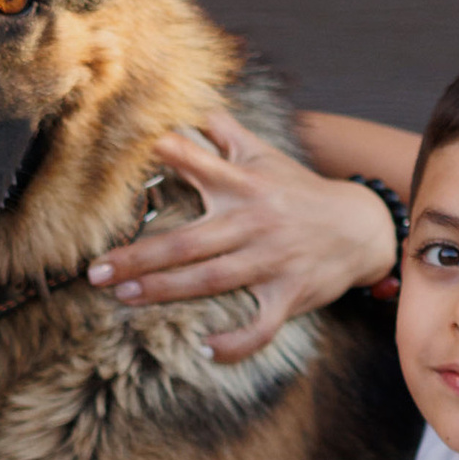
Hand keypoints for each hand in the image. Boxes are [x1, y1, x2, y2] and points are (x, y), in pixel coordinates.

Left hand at [90, 105, 400, 364]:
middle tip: (97, 271)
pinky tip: (207, 350)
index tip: (149, 147)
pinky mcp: (290, 296)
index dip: (180, 154)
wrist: (361, 227)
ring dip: (166, 292)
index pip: (207, 166)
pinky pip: (260, 327)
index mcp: (247, 186)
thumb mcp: (268, 157)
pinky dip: (237, 343)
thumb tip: (193, 109)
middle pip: (190, 242)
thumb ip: (227, 134)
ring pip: (212, 282)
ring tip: (124, 297)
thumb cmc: (300, 191)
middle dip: (140, 258)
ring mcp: (272, 262)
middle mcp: (255, 223)